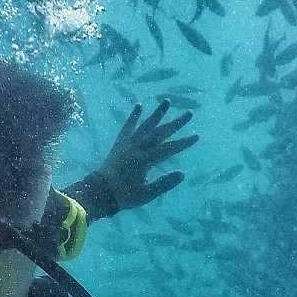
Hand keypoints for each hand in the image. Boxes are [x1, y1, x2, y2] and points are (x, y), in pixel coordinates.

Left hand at [74, 101, 198, 218]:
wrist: (100, 191)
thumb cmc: (125, 195)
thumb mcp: (146, 194)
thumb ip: (164, 183)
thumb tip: (182, 174)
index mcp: (145, 161)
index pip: (169, 149)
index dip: (183, 142)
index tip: (196, 136)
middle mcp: (137, 148)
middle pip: (160, 133)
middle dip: (175, 123)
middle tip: (188, 113)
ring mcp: (128, 144)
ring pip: (145, 126)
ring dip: (157, 113)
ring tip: (167, 101)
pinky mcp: (120, 143)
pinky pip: (127, 127)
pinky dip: (133, 116)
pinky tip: (139, 105)